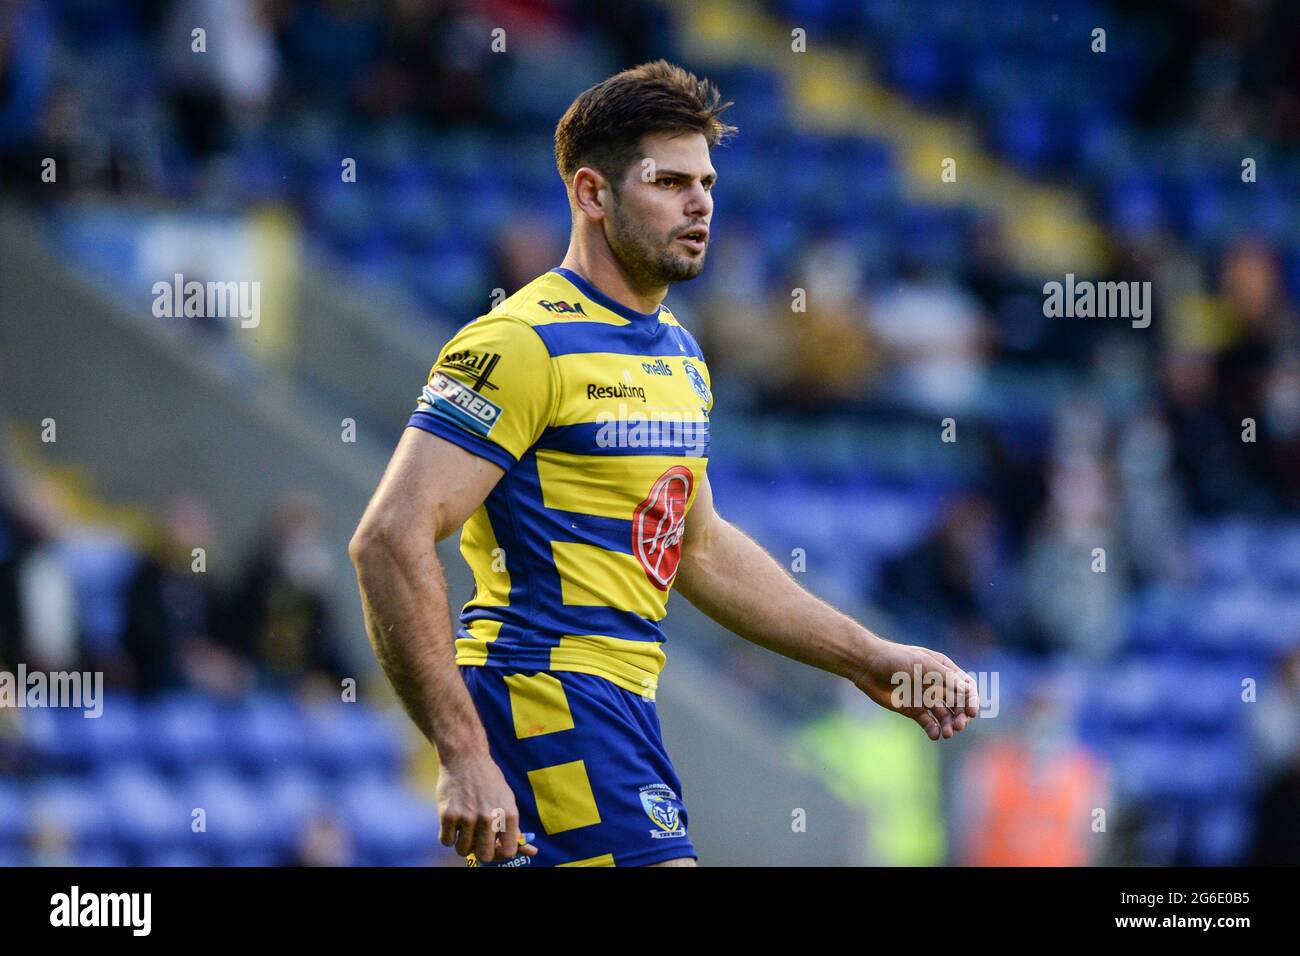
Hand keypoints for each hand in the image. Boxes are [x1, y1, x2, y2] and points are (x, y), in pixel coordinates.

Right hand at [436, 752, 538, 862]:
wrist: (465, 757)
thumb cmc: (488, 781)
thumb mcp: (507, 801)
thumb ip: (515, 828)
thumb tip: (532, 852)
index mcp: (509, 814)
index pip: (508, 852)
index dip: (500, 853)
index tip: (494, 847)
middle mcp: (489, 818)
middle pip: (485, 856)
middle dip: (480, 851)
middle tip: (476, 841)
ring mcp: (468, 817)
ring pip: (463, 851)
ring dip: (462, 843)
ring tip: (464, 827)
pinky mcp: (448, 815)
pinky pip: (446, 841)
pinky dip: (448, 836)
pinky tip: (453, 822)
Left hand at [850, 638, 979, 740]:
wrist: (867, 666)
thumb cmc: (895, 658)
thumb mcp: (922, 664)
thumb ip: (944, 677)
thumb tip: (967, 690)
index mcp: (943, 669)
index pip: (966, 687)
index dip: (971, 700)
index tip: (971, 712)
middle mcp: (937, 684)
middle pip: (957, 704)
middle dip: (961, 716)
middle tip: (959, 726)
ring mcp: (925, 698)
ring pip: (944, 716)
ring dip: (949, 725)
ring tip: (947, 733)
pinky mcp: (912, 709)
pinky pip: (928, 722)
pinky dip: (933, 729)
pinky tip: (935, 735)